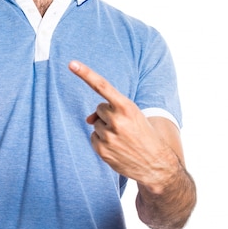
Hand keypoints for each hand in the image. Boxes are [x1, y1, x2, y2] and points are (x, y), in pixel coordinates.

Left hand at [68, 60, 173, 183]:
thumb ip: (110, 111)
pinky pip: (93, 137)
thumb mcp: (133, 116)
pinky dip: (102, 141)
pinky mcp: (102, 150)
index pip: (102, 86)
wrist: (156, 164)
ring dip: (106, 128)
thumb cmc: (143, 135)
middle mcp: (117, 120)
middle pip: (99, 108)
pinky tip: (117, 147)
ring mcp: (109, 136)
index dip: (86, 73)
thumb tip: (88, 120)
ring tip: (123, 138)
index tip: (72, 64)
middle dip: (108, 115)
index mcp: (127, 107)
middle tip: (125, 126)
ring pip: (96, 124)